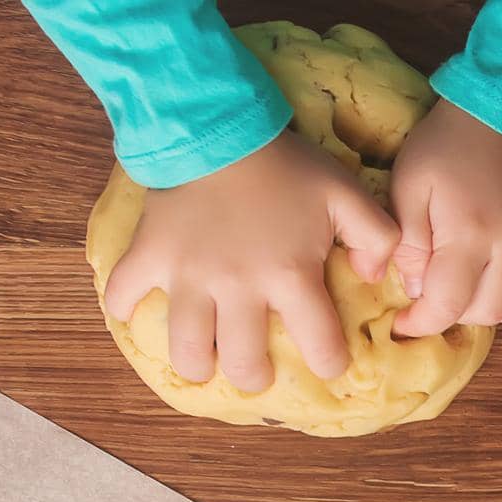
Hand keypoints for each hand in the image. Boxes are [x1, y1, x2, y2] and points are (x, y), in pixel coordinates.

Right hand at [103, 131, 398, 391]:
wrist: (216, 125)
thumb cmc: (284, 165)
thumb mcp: (345, 193)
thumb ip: (377, 237)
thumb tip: (374, 278)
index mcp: (289, 275)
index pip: (319, 344)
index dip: (330, 363)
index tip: (328, 364)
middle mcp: (237, 286)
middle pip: (243, 363)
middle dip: (253, 377)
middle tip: (255, 369)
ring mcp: (188, 276)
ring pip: (186, 350)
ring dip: (197, 365)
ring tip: (205, 361)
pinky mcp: (149, 257)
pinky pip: (125, 296)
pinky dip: (124, 308)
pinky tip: (135, 311)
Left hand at [389, 100, 501, 336]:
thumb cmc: (447, 143)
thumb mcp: (409, 186)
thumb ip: (407, 243)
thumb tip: (416, 290)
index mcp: (471, 234)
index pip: (447, 306)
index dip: (422, 324)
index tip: (404, 323)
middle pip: (486, 312)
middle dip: (454, 314)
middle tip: (434, 296)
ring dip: (490, 309)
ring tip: (467, 292)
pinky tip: (494, 272)